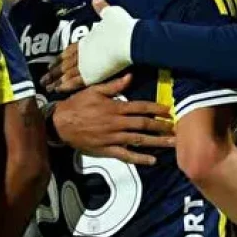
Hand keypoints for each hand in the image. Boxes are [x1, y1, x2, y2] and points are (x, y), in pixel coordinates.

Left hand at [42, 0, 135, 92]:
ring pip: (66, 74)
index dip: (59, 59)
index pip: (67, 52)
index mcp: (85, 41)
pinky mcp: (91, 75)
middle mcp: (81, 53)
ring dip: (55, 81)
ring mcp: (85, 64)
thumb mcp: (110, 14)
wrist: (129, 40)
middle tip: (43, 80)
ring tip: (46, 87)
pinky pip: (75, 82)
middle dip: (52, 72)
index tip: (50, 65)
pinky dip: (65, 86)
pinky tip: (57, 90)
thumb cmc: (121, 27)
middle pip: (63, 64)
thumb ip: (101, 8)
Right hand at [50, 74, 173, 164]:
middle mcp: (116, 123)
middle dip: (161, 126)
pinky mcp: (106, 149)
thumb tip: (130, 76)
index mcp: (115, 107)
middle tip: (176, 129)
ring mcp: (112, 137)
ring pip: (139, 140)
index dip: (156, 108)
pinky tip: (152, 160)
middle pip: (144, 124)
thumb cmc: (77, 104)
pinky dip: (139, 158)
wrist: (60, 123)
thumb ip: (114, 85)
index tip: (169, 110)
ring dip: (157, 142)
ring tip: (172, 144)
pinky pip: (125, 155)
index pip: (140, 107)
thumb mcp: (94, 90)